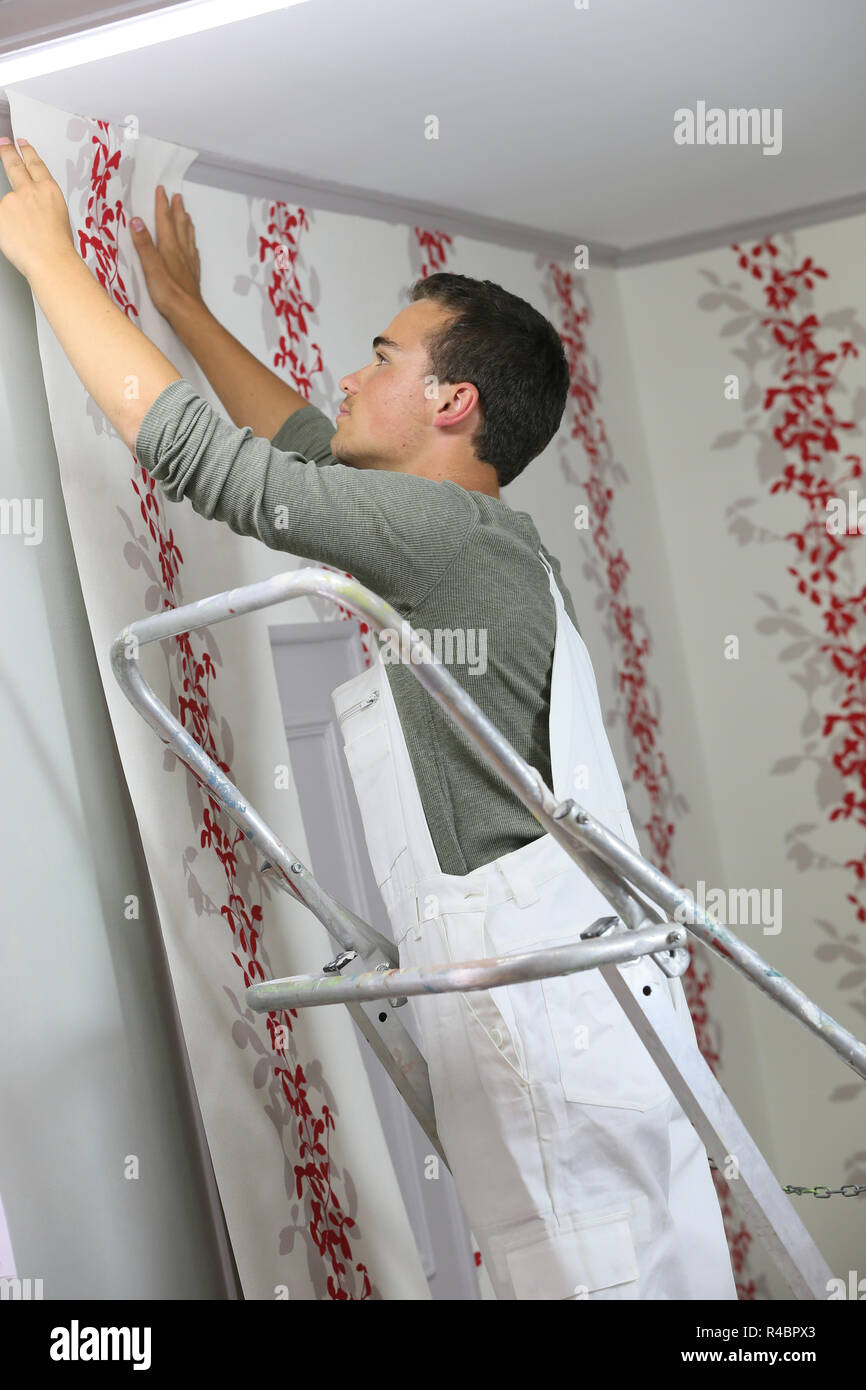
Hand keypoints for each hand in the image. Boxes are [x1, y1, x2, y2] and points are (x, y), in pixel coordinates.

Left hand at [0, 137, 74, 278]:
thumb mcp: (61, 220)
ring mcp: (12, 200)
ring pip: (8, 205)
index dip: (28, 152)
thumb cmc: (59, 247)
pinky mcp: (0, 212)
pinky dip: (7, 229)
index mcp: (49, 191)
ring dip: (12, 216)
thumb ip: (44, 207)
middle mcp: (30, 190)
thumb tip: (34, 210)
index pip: (35, 165)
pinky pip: (1, 219)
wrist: (50, 261)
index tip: (22, 144)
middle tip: (4, 143)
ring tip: (24, 233)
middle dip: (8, 152)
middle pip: (15, 165)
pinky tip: (17, 240)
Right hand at [130, 186, 203, 319]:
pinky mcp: (192, 277)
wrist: (189, 314)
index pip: (165, 222)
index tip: (162, 189)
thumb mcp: (151, 267)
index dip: (162, 205)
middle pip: (179, 227)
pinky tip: (194, 248)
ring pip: (188, 239)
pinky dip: (193, 247)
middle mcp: (181, 253)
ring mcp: (188, 265)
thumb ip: (144, 244)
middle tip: (178, 196)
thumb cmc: (168, 293)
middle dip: (177, 210)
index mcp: (169, 248)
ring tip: (187, 215)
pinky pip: (194, 256)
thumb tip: (136, 220)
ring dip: (187, 225)